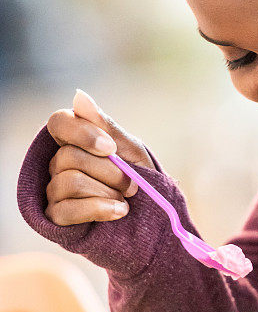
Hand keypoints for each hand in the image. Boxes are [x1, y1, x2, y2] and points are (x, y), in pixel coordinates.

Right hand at [45, 89, 154, 225]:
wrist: (150, 214)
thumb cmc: (138, 176)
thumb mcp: (130, 150)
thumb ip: (106, 127)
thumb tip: (79, 95)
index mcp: (75, 139)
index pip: (58, 122)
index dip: (83, 133)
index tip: (111, 148)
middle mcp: (58, 162)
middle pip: (70, 156)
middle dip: (110, 171)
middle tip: (133, 183)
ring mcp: (54, 189)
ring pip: (70, 182)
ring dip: (108, 191)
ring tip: (126, 197)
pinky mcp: (55, 216)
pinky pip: (67, 210)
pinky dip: (100, 209)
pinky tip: (120, 211)